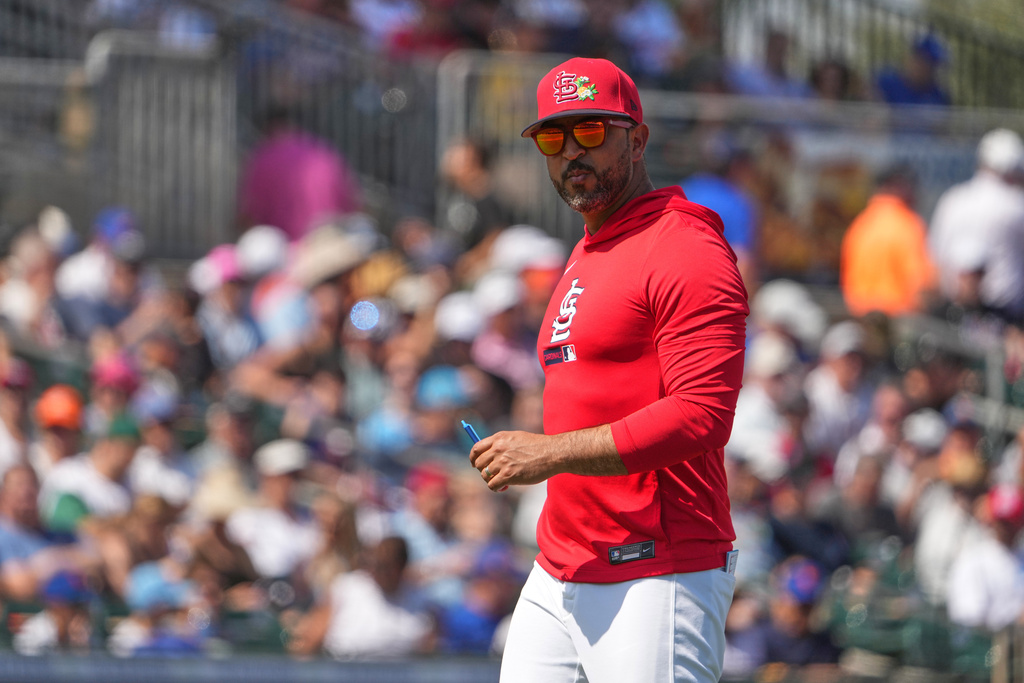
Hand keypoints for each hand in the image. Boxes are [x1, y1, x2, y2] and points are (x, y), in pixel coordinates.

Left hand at [469, 425, 623, 491]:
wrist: (553, 454)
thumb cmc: (538, 447)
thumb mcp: (517, 438)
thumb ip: (502, 445)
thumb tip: (489, 456)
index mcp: (499, 438)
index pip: (476, 448)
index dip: (474, 458)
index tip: (475, 464)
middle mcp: (498, 449)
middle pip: (479, 463)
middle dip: (484, 471)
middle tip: (494, 475)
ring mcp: (502, 462)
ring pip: (485, 475)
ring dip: (492, 480)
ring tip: (502, 482)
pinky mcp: (508, 475)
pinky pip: (492, 485)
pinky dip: (496, 488)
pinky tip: (504, 487)